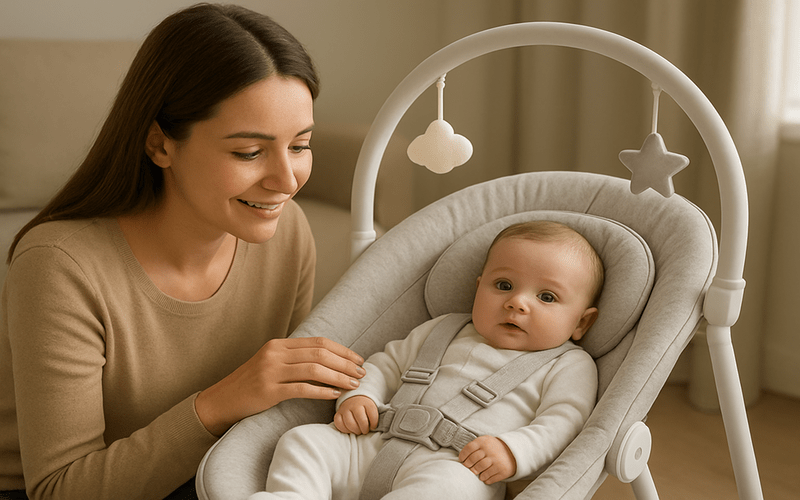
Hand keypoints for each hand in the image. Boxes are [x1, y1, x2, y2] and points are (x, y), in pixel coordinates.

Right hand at [196, 337, 364, 435]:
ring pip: (314, 370)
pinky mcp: (268, 390)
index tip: (358, 359)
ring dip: (338, 377)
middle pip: (319, 354)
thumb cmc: (251, 384)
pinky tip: (335, 395)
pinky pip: (301, 389)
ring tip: (353, 385)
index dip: (342, 350)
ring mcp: (270, 371)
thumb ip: (295, 359)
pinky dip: (322, 391)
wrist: (222, 400)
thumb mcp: (272, 364)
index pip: (318, 342)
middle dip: (345, 363)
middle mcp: (275, 354)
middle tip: (361, 373)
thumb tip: (327, 360)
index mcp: (279, 344)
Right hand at [334, 395, 378, 434]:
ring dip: (355, 430)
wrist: (353, 397)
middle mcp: (354, 404)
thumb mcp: (371, 408)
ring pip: (349, 423)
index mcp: (365, 402)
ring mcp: (345, 409)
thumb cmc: (364, 406)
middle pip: (361, 420)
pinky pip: (338, 424)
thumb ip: (373, 416)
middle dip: (364, 429)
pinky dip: (344, 430)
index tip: (373, 426)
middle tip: (365, 430)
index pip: (372, 415)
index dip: (374, 424)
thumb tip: (372, 428)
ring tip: (358, 431)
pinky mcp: (338, 413)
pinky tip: (350, 430)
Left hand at [458, 435, 516, 484]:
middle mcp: (490, 450)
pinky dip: (484, 479)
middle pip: (472, 460)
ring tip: (477, 472)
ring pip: (479, 470)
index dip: (463, 456)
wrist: (512, 451)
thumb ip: (473, 446)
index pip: (468, 448)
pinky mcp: (502, 471)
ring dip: (476, 472)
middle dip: (468, 466)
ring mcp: (497, 461)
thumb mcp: (484, 441)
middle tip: (469, 467)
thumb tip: (461, 459)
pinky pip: (489, 478)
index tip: (462, 460)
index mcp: (484, 441)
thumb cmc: (493, 447)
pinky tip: (485, 476)